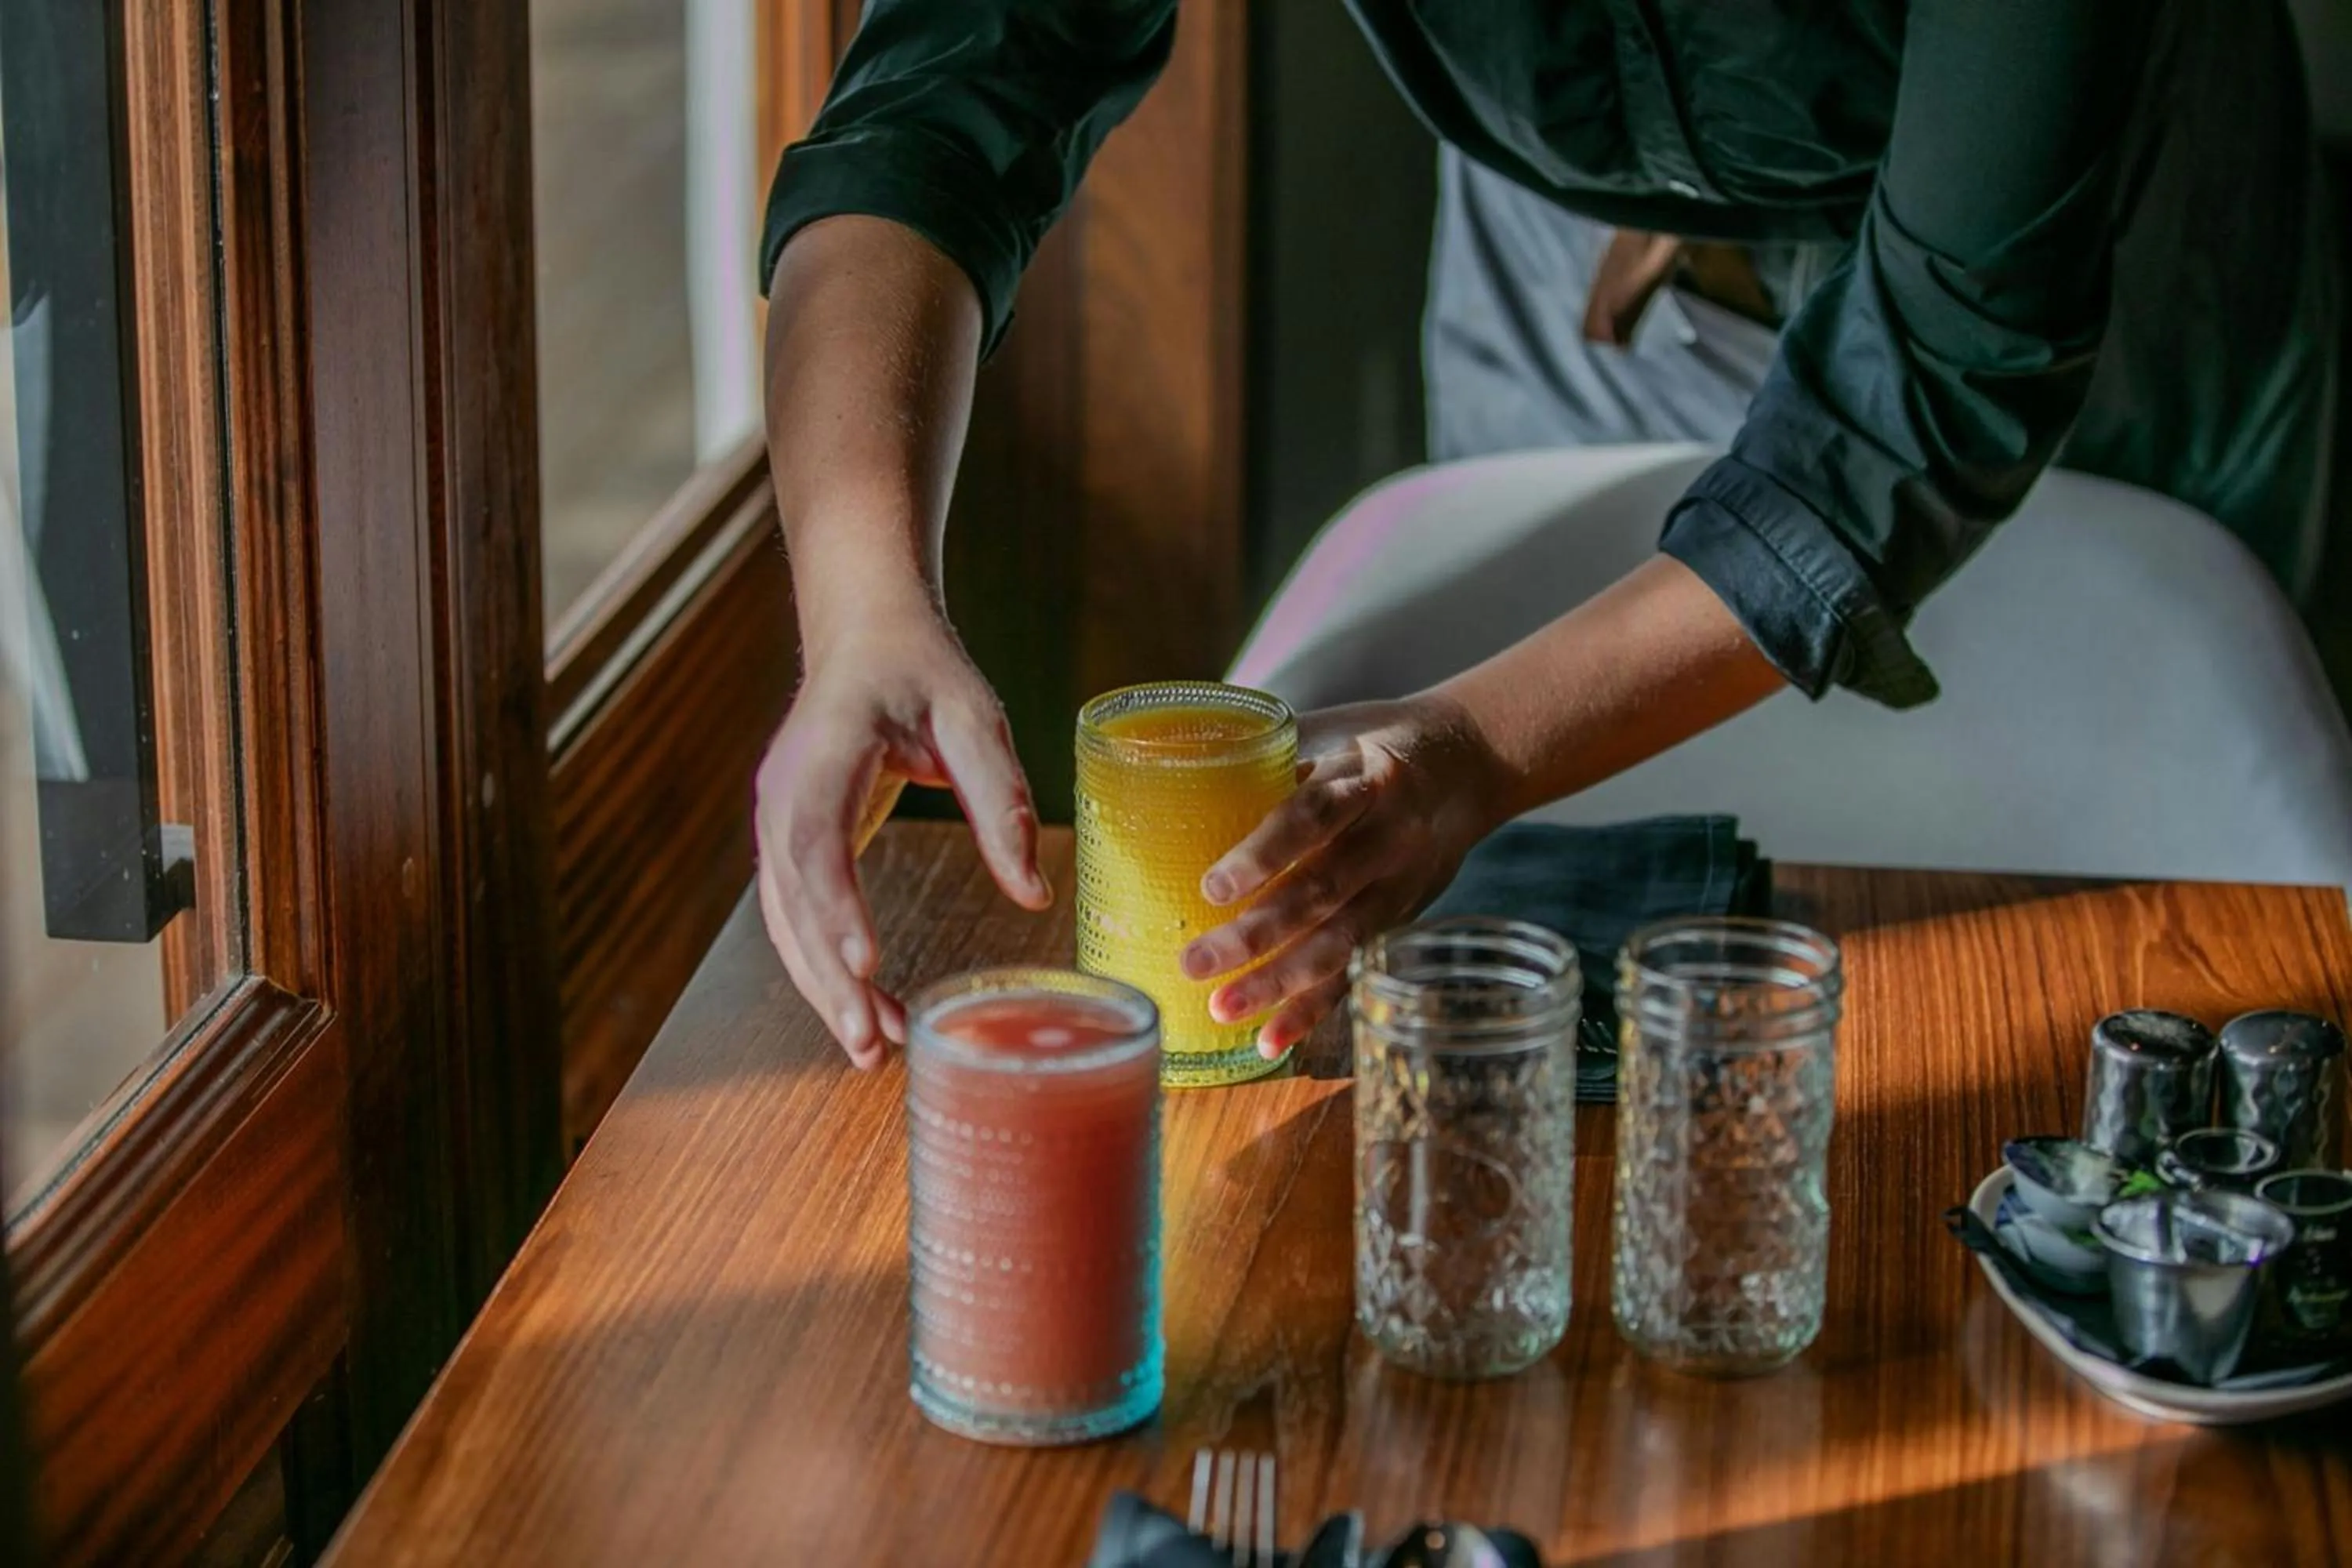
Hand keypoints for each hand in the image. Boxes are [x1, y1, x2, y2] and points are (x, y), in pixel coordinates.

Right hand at [754, 611, 1050, 1066]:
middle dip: (828, 976)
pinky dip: (825, 965)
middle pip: (794, 897)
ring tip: (871, 1051)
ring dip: (824, 986)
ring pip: (788, 919)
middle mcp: (783, 791)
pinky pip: (797, 915)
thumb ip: (999, 800)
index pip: (817, 835)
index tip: (866, 961)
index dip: (836, 902)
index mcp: (826, 749)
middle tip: (869, 1045)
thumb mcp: (974, 718)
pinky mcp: (788, 843)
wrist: (864, 637)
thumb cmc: (923, 673)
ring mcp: (776, 820)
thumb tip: (1035, 897)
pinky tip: (865, 1010)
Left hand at [1178, 693, 1504, 1056]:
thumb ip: (1265, 759)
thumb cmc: (1373, 743)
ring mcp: (1400, 885)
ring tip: (1222, 1009)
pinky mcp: (1401, 921)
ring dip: (1279, 983)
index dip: (1266, 853)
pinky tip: (1270, 1041)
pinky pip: (1355, 971)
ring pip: (1340, 941)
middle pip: (1322, 890)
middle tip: (1194, 963)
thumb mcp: (1330, 731)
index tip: (1213, 887)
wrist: (1469, 762)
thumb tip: (1167, 776)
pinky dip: (1313, 1009)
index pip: (1314, 815)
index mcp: (1365, 777)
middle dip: (1257, 934)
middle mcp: (1388, 836)